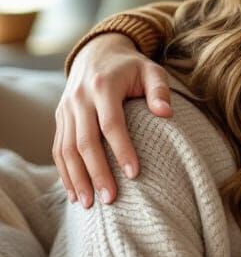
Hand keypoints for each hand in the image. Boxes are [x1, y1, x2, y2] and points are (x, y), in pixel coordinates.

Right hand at [53, 33, 171, 206]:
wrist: (97, 52)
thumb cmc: (132, 67)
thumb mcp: (151, 70)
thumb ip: (159, 90)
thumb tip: (166, 114)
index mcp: (103, 86)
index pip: (111, 123)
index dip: (122, 150)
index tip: (134, 174)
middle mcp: (79, 99)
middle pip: (85, 142)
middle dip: (97, 173)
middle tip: (110, 199)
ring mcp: (66, 109)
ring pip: (65, 149)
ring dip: (77, 178)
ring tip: (89, 204)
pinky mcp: (60, 118)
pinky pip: (57, 148)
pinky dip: (64, 172)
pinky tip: (74, 192)